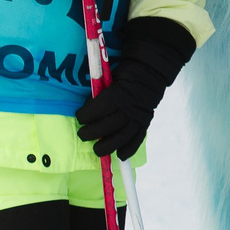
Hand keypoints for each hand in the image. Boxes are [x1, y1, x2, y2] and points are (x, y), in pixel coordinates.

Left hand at [76, 18, 193, 160]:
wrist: (149, 74)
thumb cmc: (124, 75)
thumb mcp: (109, 77)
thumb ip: (99, 91)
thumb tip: (87, 106)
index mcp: (117, 94)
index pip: (97, 110)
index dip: (85, 116)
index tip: (80, 116)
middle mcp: (129, 108)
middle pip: (108, 126)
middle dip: (92, 133)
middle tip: (83, 135)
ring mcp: (138, 117)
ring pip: (122, 137)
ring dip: (108, 146)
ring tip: (97, 150)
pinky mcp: (145, 123)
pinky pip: (137, 139)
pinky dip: (129, 149)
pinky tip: (120, 155)